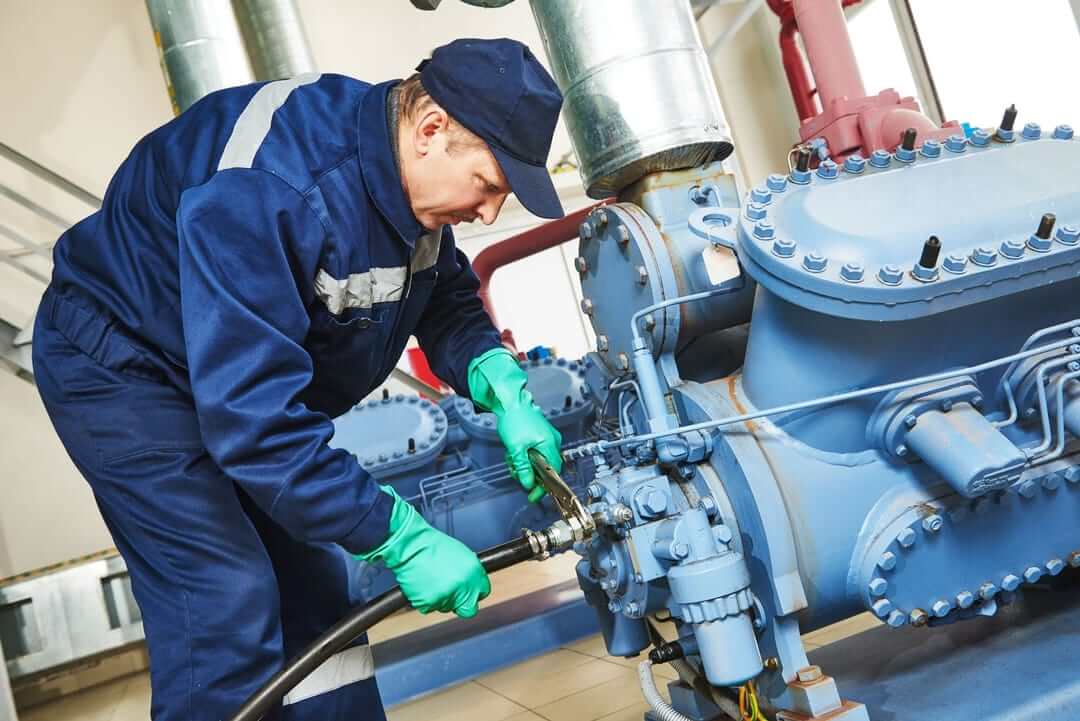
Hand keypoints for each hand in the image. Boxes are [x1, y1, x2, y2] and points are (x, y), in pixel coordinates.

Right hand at [355, 487, 489, 616]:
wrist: (410, 545)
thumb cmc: (433, 545)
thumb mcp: (461, 554)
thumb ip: (471, 572)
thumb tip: (473, 584)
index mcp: (473, 572)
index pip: (482, 592)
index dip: (474, 592)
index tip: (468, 590)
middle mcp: (463, 587)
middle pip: (468, 609)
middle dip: (462, 603)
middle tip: (452, 593)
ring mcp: (446, 597)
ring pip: (447, 607)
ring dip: (442, 599)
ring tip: (432, 579)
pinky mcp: (428, 603)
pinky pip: (430, 607)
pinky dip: (426, 599)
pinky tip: (423, 583)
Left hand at [468, 347, 562, 501]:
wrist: (509, 401)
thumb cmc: (514, 418)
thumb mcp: (515, 448)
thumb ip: (522, 468)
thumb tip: (528, 483)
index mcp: (550, 444)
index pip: (553, 473)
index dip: (543, 487)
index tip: (533, 495)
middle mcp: (552, 441)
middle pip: (546, 468)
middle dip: (530, 474)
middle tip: (517, 474)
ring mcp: (547, 438)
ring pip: (539, 461)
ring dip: (525, 465)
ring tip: (512, 460)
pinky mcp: (540, 436)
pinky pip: (536, 453)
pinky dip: (525, 457)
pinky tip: (515, 453)